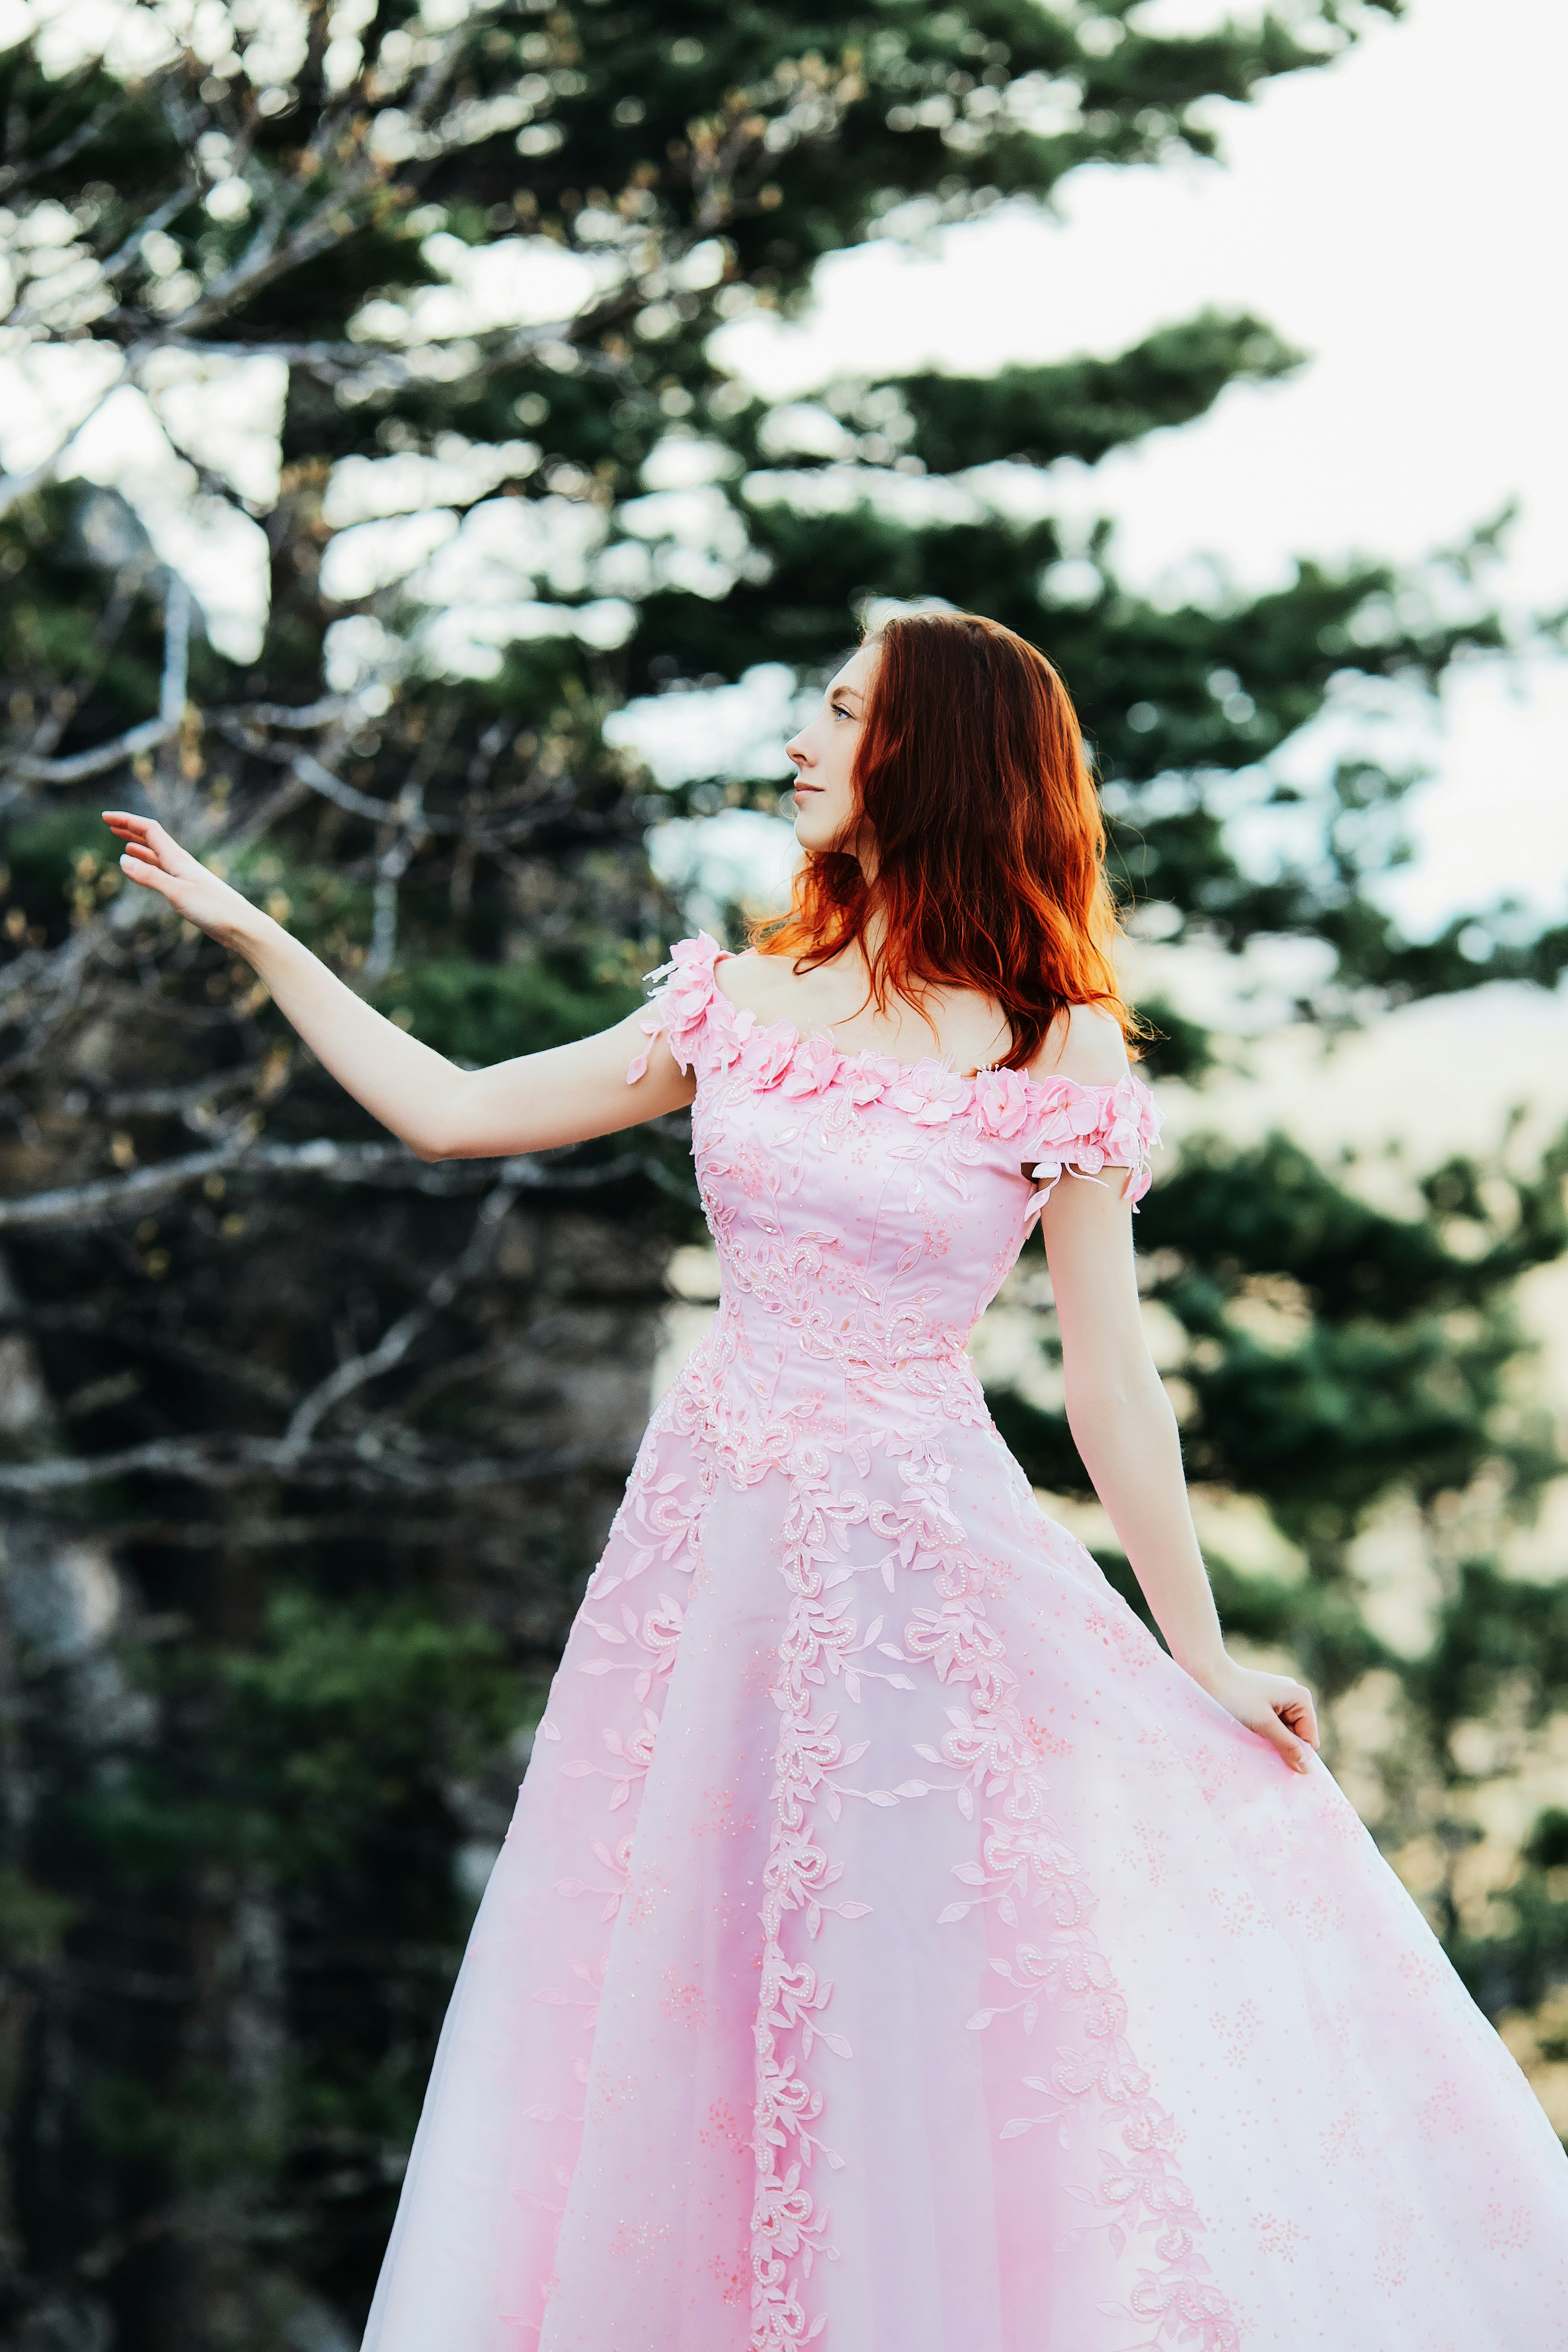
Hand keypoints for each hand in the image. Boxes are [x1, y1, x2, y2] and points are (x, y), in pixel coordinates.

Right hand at [102, 811, 260, 951]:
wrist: (241, 926)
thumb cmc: (214, 910)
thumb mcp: (177, 893)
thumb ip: (150, 877)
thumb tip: (123, 859)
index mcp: (178, 859)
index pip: (149, 830)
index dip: (127, 821)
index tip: (105, 817)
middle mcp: (181, 863)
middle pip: (152, 838)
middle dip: (130, 829)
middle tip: (108, 822)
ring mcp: (185, 876)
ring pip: (157, 854)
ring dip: (138, 845)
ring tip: (122, 841)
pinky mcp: (188, 890)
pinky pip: (163, 870)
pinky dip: (149, 864)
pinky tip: (143, 867)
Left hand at [1191, 1654, 1319, 1773]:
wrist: (1207, 1675)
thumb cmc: (1236, 1697)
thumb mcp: (1264, 1724)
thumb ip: (1288, 1746)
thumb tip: (1308, 1769)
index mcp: (1301, 1698)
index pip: (1309, 1740)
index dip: (1295, 1753)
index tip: (1274, 1756)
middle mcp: (1294, 1696)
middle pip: (1297, 1737)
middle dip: (1281, 1745)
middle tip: (1259, 1743)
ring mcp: (1280, 1699)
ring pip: (1283, 1733)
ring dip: (1270, 1739)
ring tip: (1251, 1734)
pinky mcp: (1265, 1702)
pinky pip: (1271, 1726)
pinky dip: (1262, 1732)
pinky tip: (1248, 1729)